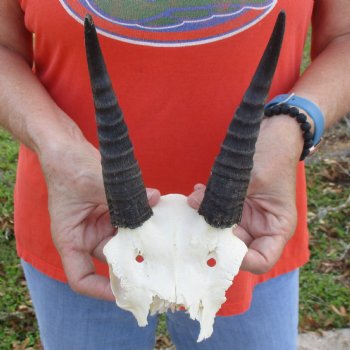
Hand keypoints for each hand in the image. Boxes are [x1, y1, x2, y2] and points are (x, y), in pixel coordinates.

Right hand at [39, 134, 159, 299]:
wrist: (68, 148)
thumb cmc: (69, 167)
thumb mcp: (93, 183)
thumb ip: (123, 195)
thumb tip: (154, 199)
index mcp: (71, 239)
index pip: (81, 277)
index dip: (100, 290)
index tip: (124, 294)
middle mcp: (87, 236)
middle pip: (111, 259)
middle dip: (133, 260)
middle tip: (158, 264)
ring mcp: (101, 224)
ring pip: (125, 239)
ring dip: (142, 237)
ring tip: (163, 238)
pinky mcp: (112, 212)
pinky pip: (130, 220)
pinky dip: (142, 218)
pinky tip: (158, 213)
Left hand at [188, 115, 303, 273]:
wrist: (273, 134)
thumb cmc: (273, 156)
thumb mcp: (253, 179)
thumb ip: (226, 196)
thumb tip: (195, 204)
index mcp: (277, 228)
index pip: (261, 260)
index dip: (241, 261)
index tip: (218, 247)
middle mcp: (261, 227)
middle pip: (237, 248)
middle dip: (215, 237)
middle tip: (197, 224)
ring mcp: (246, 216)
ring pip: (222, 230)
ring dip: (207, 218)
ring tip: (198, 200)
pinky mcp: (234, 204)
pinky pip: (217, 211)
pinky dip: (207, 204)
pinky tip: (199, 191)